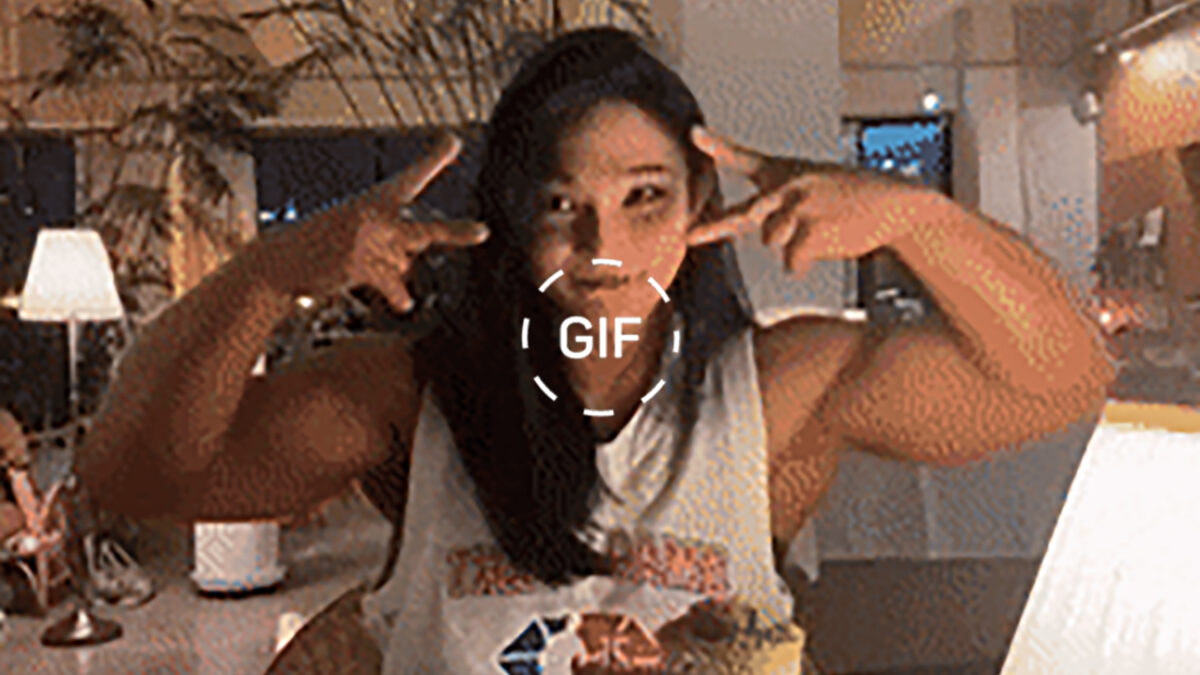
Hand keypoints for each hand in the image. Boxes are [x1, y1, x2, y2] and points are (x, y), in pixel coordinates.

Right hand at [293, 133, 489, 312]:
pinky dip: (398, 296)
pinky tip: (405, 303)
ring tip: (357, 257)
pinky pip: (393, 287)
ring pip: (404, 265)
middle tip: (484, 233)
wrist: (284, 259)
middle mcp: (375, 217)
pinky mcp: (359, 266)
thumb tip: (421, 265)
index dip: (435, 158)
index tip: (454, 139)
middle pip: (427, 232)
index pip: (411, 178)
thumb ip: (401, 242)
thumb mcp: (362, 229)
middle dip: (457, 234)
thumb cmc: (328, 241)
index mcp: (376, 200)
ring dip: (389, 269)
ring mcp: (368, 242)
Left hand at [686, 126, 942, 276]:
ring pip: (772, 243)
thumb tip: (754, 226)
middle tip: (690, 235)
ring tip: (826, 231)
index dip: (718, 147)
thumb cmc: (858, 200)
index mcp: (790, 171)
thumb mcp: (818, 185)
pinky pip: (791, 262)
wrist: (899, 208)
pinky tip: (831, 245)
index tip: (694, 134)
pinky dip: (805, 264)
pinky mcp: (811, 230)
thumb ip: (783, 202)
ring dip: (793, 247)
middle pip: (746, 215)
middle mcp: (790, 184)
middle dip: (717, 228)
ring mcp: (800, 206)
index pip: (747, 158)